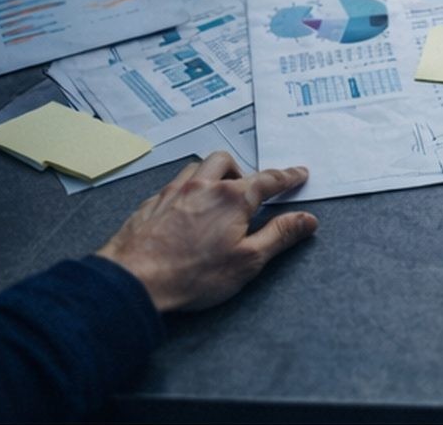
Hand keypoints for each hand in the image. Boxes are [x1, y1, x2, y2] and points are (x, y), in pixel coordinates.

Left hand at [97, 151, 317, 312]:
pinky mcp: (151, 203)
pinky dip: (188, 189)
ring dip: (213, 174)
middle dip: (242, 171)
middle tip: (249, 191)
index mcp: (232, 198)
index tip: (299, 173)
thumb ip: (280, 235)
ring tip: (217, 194)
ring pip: (198, 167)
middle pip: (227, 162)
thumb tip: (307, 219)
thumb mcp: (248, 261)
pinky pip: (174, 184)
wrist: (134, 280)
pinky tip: (186, 209)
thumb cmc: (194, 275)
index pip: (268, 180)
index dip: (287, 176)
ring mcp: (173, 192)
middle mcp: (203, 186)